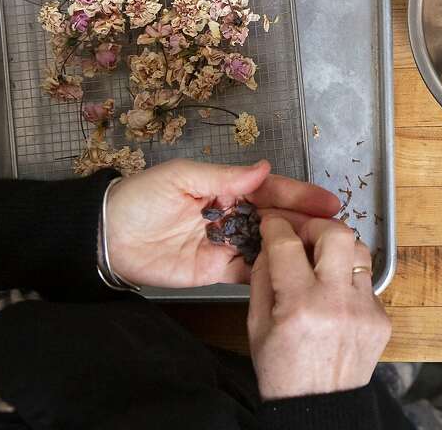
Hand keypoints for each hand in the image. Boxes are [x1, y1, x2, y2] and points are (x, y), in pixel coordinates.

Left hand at [105, 159, 340, 288]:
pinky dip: (269, 273)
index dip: (300, 195)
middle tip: (336, 232)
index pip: (271, 191)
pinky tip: (293, 274)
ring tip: (325, 253)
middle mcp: (232, 216)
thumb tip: (265, 168)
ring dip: (295, 248)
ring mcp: (225, 245)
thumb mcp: (182, 177)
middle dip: (306, 224)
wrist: (104, 236)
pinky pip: (248, 273)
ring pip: (269, 246)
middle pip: (277, 220)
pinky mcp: (214, 272)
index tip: (329, 201)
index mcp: (226, 188)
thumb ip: (225, 177)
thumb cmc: (140, 198)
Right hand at [248, 216, 390, 398]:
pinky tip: (336, 296)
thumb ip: (262, 279)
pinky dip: (349, 280)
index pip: (288, 245)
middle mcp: (336, 302)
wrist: (320, 407)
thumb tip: (270, 243)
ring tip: (322, 261)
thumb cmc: (282, 371)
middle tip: (304, 235)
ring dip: (338, 249)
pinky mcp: (383, 318)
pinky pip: (367, 281)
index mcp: (298, 306)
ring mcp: (365, 309)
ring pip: (360, 251)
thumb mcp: (256, 327)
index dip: (277, 226)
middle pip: (337, 233)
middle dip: (316, 225)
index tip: (274, 223)